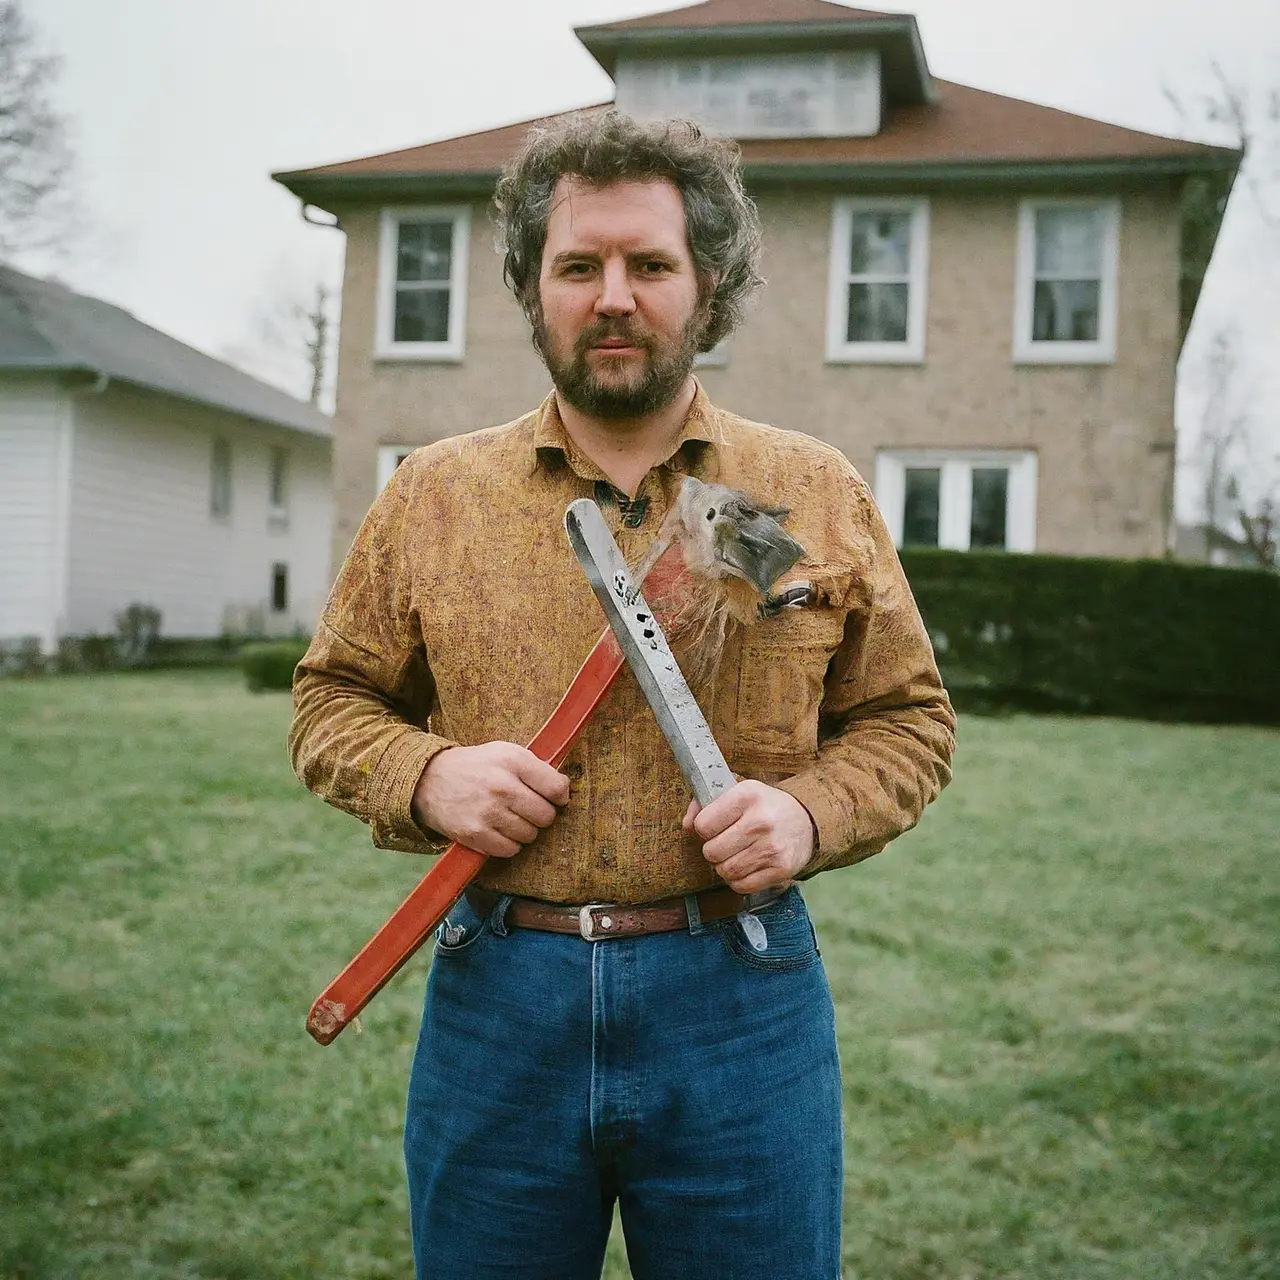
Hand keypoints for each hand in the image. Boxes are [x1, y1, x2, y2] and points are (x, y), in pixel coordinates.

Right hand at [411, 742, 570, 858]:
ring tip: (509, 817)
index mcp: (513, 761)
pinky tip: (498, 830)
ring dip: (524, 830)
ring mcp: (488, 812)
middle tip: (527, 808)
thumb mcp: (505, 752)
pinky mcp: (475, 834)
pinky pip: (510, 850)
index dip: (560, 796)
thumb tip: (564, 789)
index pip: (557, 788)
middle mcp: (502, 786)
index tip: (554, 797)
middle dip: (541, 815)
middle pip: (546, 816)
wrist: (429, 779)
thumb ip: (536, 767)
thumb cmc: (476, 766)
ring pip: (530, 835)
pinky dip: (508, 844)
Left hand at [683, 780, 815, 894]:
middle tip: (724, 844)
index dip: (703, 829)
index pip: (703, 825)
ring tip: (736, 855)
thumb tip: (686, 826)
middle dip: (713, 850)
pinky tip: (747, 866)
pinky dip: (739, 880)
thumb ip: (705, 805)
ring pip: (726, 871)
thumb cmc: (765, 806)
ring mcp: (772, 848)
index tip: (714, 827)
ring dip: (725, 867)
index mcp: (747, 796)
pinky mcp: (781, 869)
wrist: (807, 820)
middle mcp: (760, 822)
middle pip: (712, 852)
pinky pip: (742, 886)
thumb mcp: (738, 792)